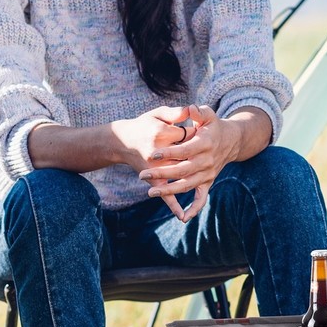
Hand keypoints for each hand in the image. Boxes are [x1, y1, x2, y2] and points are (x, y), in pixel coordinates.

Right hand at [112, 106, 198, 220]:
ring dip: (192, 174)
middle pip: (186, 155)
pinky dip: (173, 205)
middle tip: (200, 148)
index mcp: (161, 133)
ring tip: (202, 171)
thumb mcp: (158, 113)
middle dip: (196, 153)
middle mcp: (158, 152)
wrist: (123, 140)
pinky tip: (183, 216)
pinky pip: (165, 194)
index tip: (199, 130)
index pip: (188, 135)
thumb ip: (175, 112)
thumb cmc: (145, 124)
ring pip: (179, 175)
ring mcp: (155, 169)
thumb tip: (191, 110)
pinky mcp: (153, 180)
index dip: (197, 132)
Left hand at [137, 104, 234, 221]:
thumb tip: (190, 108)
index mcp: (205, 144)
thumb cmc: (213, 125)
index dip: (168, 152)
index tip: (152, 154)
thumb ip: (199, 111)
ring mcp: (208, 174)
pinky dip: (194, 209)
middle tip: (142, 175)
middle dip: (162, 173)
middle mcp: (207, 161)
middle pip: (182, 170)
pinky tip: (182, 217)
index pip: (184, 150)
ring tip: (150, 191)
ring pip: (187, 185)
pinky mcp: (208, 182)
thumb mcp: (208, 114)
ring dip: (169, 190)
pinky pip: (202, 198)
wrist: (231, 141)